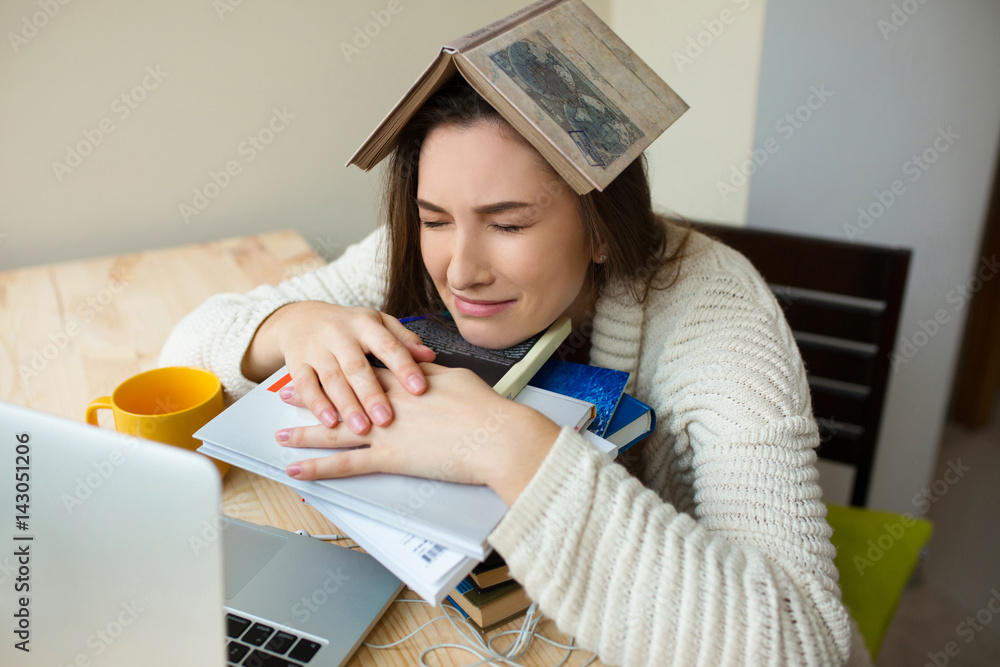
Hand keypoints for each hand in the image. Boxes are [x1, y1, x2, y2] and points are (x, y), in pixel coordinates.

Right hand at [242, 302, 435, 434]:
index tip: (419, 389)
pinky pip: (306, 386)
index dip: (404, 367)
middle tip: (387, 419)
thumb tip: (430, 357)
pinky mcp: (297, 364)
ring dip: (347, 405)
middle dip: (372, 394)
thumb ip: (403, 340)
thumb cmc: (349, 325)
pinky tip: (330, 422)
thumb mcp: (377, 323)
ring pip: (332, 379)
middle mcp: (340, 335)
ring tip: (362, 427)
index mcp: (366, 324)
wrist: (301, 318)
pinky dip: (317, 405)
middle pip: (357, 366)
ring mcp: (316, 349)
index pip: (388, 345)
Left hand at [276, 364, 561, 504]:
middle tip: (288, 395)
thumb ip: (433, 375)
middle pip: (342, 396)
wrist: (496, 435)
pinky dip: (318, 468)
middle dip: (313, 395)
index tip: (326, 365)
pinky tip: (296, 469)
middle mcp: (388, 402)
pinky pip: (345, 465)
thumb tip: (423, 369)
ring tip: (280, 433)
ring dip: (305, 433)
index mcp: (405, 381)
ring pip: (335, 431)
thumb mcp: (457, 380)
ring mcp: (385, 430)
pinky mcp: (390, 457)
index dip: (343, 370)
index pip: (366, 372)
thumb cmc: (485, 410)